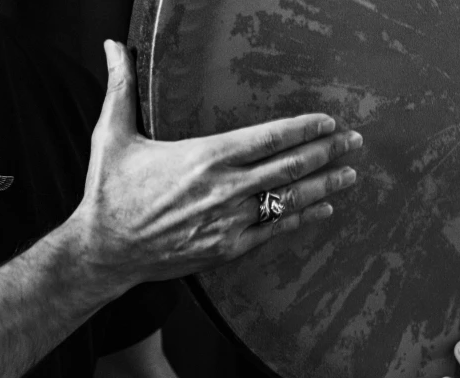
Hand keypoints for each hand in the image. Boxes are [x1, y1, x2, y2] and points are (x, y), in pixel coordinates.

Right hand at [68, 40, 361, 287]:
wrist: (104, 251)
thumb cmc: (109, 193)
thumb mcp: (112, 134)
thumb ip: (120, 87)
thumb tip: (114, 45)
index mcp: (203, 156)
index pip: (267, 137)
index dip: (303, 128)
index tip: (328, 121)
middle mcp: (224, 188)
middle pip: (288, 166)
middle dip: (327, 152)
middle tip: (355, 142)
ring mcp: (229, 220)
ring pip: (288, 199)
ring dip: (324, 185)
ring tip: (351, 173)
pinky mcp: (227, 247)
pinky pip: (274, 231)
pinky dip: (302, 219)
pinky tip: (324, 209)